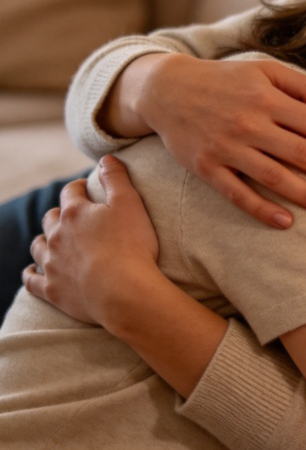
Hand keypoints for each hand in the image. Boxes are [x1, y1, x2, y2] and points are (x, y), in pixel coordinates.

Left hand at [24, 156, 161, 326]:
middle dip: (60, 214)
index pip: (71, 192)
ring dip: (44, 240)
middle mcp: (57, 235)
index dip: (79, 188)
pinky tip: (32, 271)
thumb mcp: (130, 203)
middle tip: (73, 217)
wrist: (123, 292)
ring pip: (38, 246)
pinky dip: (30, 273)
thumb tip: (106, 158)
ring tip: (53, 241)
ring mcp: (52, 263)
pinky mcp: (52, 289)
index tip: (86, 189)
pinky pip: (31, 280)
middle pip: (51, 218)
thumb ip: (116, 178)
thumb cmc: (131, 245)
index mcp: (75, 213)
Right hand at [118, 53, 305, 227]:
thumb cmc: (225, 80)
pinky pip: (237, 193)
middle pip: (303, 154)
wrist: (166, 89)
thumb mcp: (265, 70)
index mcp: (268, 98)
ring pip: (276, 177)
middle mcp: (250, 123)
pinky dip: (262, 209)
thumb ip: (305, 87)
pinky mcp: (207, 168)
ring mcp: (227, 147)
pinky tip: (287, 222)